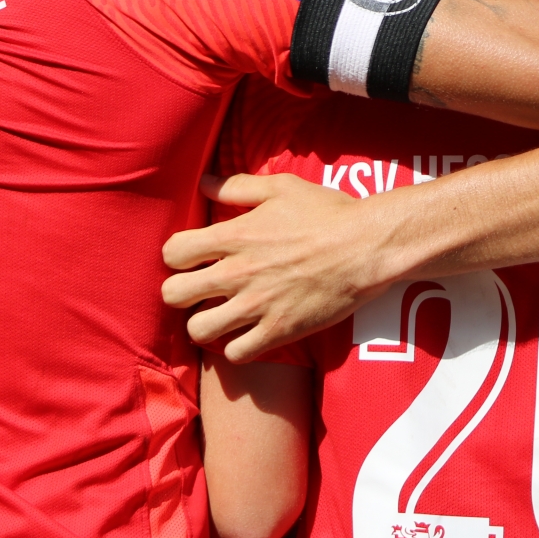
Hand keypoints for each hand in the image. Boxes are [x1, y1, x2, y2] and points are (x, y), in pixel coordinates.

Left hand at [162, 173, 394, 361]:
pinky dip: (236, 347)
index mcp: (234, 236)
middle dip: (180, 291)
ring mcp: (256, 306)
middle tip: (200, 289)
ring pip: (198, 330)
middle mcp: (237, 274)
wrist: (366, 248)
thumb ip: (237, 187)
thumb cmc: (326, 213)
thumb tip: (203, 183)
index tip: (193, 257)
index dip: (177, 255)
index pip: (172, 253)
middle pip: (173, 295)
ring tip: (220, 315)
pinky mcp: (278, 331)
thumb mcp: (281, 188)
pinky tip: (247, 333)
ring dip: (205, 322)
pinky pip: (235, 354)